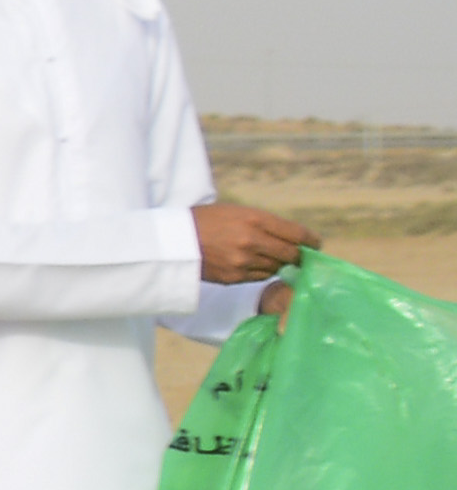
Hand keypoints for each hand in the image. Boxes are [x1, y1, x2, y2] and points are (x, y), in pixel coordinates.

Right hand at [196, 201, 319, 285]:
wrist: (174, 240)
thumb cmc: (207, 220)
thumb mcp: (238, 212)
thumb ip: (266, 224)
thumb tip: (295, 239)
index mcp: (255, 219)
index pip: (297, 234)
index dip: (311, 240)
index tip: (316, 244)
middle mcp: (252, 241)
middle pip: (291, 254)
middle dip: (298, 255)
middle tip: (299, 255)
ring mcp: (244, 261)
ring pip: (277, 268)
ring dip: (279, 264)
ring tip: (271, 258)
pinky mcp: (235, 277)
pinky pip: (260, 277)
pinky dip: (262, 271)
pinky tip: (254, 264)